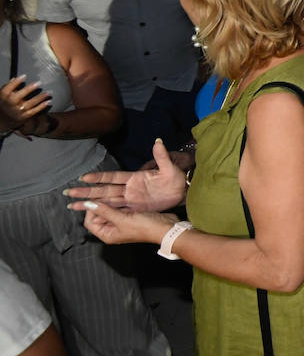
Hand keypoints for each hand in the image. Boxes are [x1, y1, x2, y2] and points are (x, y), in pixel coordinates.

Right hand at [0, 76, 51, 133]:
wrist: (2, 120)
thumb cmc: (5, 103)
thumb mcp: (3, 95)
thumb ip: (8, 87)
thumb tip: (15, 78)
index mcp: (3, 97)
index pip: (7, 89)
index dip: (16, 82)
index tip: (24, 76)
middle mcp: (10, 104)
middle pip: (19, 96)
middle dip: (29, 89)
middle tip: (39, 83)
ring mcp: (17, 111)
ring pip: (29, 104)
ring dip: (40, 98)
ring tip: (48, 92)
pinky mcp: (23, 117)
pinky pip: (33, 111)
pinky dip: (41, 107)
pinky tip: (48, 101)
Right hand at [65, 139, 187, 211]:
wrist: (183, 191)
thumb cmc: (176, 178)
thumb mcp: (170, 168)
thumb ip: (162, 156)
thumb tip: (158, 141)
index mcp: (135, 177)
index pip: (113, 177)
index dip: (99, 177)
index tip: (83, 177)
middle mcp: (129, 188)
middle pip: (104, 190)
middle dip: (86, 192)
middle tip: (68, 193)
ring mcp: (130, 199)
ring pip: (106, 201)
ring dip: (90, 203)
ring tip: (72, 205)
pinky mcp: (134, 208)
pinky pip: (116, 210)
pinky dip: (103, 212)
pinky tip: (90, 214)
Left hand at [71, 200, 175, 246]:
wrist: (165, 227)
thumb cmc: (145, 227)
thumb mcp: (122, 219)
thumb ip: (104, 211)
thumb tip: (87, 204)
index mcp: (107, 234)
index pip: (90, 222)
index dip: (90, 210)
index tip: (95, 200)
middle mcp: (113, 229)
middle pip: (98, 216)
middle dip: (98, 205)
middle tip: (100, 193)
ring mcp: (122, 223)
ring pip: (109, 210)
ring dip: (108, 202)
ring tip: (108, 191)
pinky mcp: (131, 216)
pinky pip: (120, 208)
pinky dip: (118, 202)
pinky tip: (121, 195)